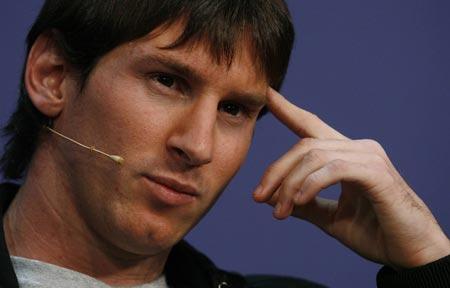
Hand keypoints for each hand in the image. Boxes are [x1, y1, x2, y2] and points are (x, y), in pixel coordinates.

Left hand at [253, 88, 449, 268]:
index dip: (289, 111)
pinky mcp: (376, 173)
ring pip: (314, 156)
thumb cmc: (375, 233)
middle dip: (276, 171)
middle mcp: (358, 148)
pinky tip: (298, 202)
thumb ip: (305, 204)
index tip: (268, 96)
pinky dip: (311, 184)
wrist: (411, 254)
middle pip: (304, 145)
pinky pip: (334, 169)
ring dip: (290, 185)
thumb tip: (273, 198)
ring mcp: (369, 157)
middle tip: (259, 197)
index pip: (312, 126)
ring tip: (279, 211)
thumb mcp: (330, 217)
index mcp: (347, 155)